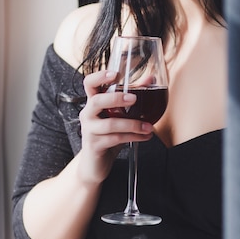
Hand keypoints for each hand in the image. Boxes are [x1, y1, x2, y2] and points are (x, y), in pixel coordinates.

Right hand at [77, 69, 152, 184]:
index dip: (100, 76)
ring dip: (133, 124)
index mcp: (93, 102)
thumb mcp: (119, 115)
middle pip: (96, 101)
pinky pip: (116, 139)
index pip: (89, 84)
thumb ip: (133, 96)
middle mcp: (88, 114)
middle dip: (116, 98)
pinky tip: (145, 136)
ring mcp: (90, 130)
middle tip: (134, 98)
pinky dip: (133, 137)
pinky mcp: (95, 146)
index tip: (116, 74)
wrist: (94, 164)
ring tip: (149, 127)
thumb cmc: (107, 135)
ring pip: (110, 124)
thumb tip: (151, 79)